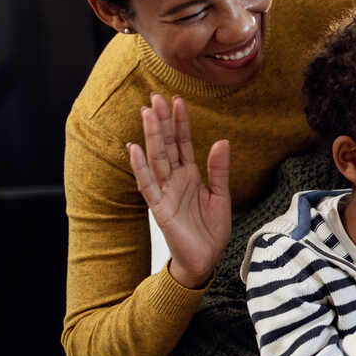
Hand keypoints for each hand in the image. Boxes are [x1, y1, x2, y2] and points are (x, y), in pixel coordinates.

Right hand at [127, 94, 229, 288]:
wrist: (206, 259)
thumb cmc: (211, 230)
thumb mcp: (221, 196)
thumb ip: (219, 170)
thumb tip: (222, 140)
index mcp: (190, 176)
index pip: (183, 143)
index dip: (181, 123)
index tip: (178, 100)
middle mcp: (175, 180)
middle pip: (167, 146)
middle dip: (162, 122)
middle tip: (156, 96)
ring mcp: (165, 192)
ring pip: (156, 159)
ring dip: (151, 136)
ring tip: (146, 113)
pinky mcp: (159, 208)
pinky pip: (148, 185)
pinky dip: (140, 167)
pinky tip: (133, 148)